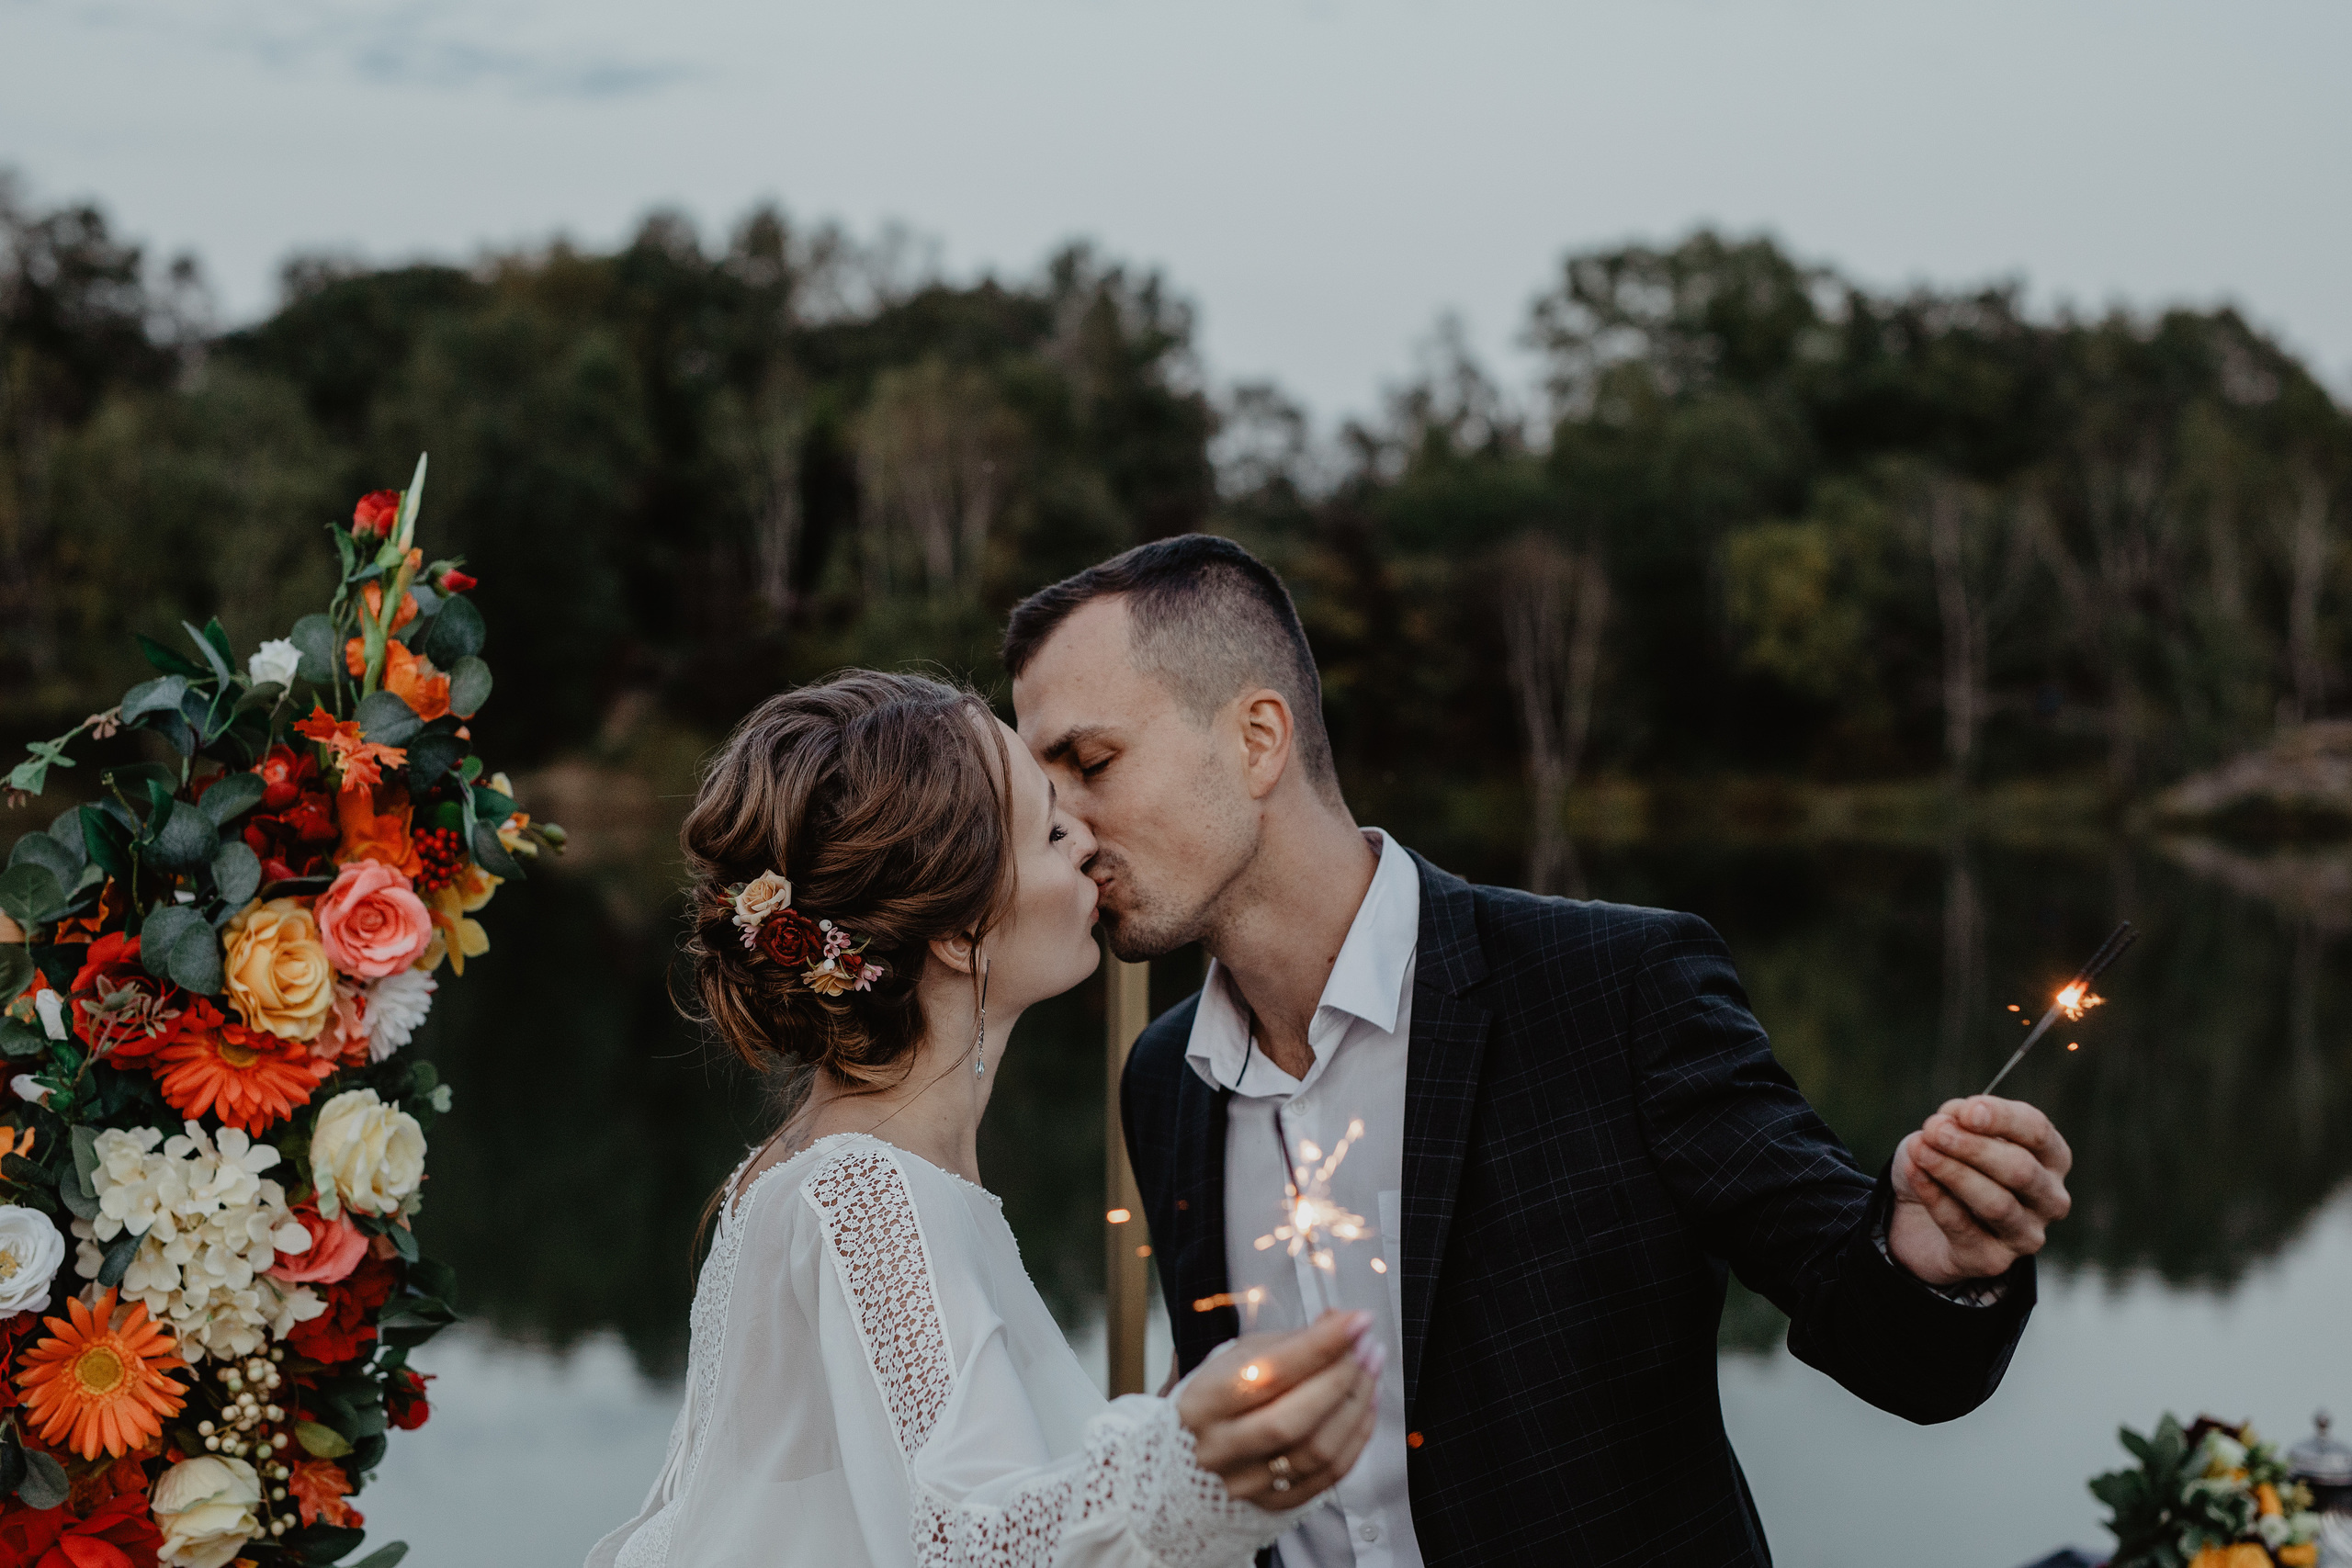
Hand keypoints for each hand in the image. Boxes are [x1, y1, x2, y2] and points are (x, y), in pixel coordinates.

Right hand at [1177, 1310, 1382, 1508]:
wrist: (1202, 1450)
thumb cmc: (1227, 1392)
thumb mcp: (1244, 1354)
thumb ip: (1292, 1341)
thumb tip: (1340, 1322)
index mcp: (1202, 1402)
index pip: (1268, 1374)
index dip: (1318, 1347)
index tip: (1356, 1321)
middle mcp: (1218, 1449)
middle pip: (1292, 1420)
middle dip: (1340, 1379)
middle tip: (1366, 1347)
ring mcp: (1245, 1483)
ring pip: (1317, 1451)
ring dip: (1356, 1405)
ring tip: (1371, 1369)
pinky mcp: (1274, 1503)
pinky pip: (1331, 1474)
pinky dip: (1357, 1435)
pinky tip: (1367, 1404)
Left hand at [1889, 1095, 2071, 1285]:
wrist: (1920, 1219)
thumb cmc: (1948, 1163)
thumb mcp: (1949, 1131)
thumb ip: (1956, 1120)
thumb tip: (1953, 1117)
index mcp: (2050, 1159)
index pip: (2038, 1132)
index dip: (2003, 1119)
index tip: (1966, 1110)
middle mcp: (2050, 1199)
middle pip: (2021, 1170)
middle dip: (1973, 1147)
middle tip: (1934, 1130)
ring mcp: (2026, 1234)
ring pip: (1997, 1203)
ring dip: (1954, 1172)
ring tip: (1920, 1150)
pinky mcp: (1993, 1261)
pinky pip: (1962, 1227)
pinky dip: (1935, 1196)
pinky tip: (1914, 1173)